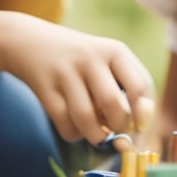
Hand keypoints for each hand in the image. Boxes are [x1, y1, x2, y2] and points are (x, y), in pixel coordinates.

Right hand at [0, 13, 154, 143]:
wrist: (31, 41)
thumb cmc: (82, 61)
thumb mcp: (108, 61)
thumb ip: (129, 89)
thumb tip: (137, 132)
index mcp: (115, 50)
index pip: (141, 86)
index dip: (145, 114)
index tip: (141, 127)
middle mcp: (91, 58)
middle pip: (113, 104)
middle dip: (120, 128)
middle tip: (118, 133)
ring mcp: (65, 72)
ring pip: (86, 118)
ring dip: (97, 136)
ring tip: (99, 135)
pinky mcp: (44, 87)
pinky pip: (64, 123)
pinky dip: (74, 134)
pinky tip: (76, 127)